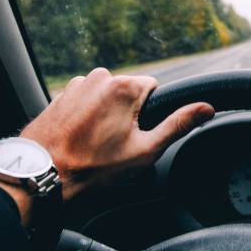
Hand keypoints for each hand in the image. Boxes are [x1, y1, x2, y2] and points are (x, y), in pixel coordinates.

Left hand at [21, 68, 213, 200]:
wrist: (43, 173)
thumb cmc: (93, 166)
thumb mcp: (145, 150)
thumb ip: (178, 125)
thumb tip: (206, 108)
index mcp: (124, 87)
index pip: (154, 88)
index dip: (150, 112)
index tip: (136, 132)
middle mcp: (101, 77)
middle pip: (129, 92)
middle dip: (128, 113)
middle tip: (115, 143)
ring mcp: (78, 84)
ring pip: (107, 96)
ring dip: (106, 113)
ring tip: (95, 142)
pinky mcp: (61, 93)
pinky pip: (86, 99)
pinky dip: (87, 115)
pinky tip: (80, 137)